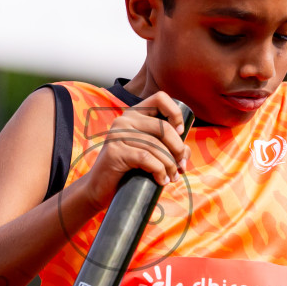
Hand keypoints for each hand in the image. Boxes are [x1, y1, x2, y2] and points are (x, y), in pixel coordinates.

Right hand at [74, 91, 190, 208]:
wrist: (100, 188)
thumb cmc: (128, 170)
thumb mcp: (150, 153)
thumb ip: (168, 147)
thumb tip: (186, 151)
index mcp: (134, 114)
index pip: (160, 98)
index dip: (175, 113)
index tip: (180, 133)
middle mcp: (124, 120)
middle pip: (162, 127)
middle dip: (178, 149)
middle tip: (180, 166)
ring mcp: (117, 134)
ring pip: (156, 146)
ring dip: (169, 165)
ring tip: (171, 177)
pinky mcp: (114, 151)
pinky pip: (146, 158)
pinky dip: (159, 171)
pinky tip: (161, 180)